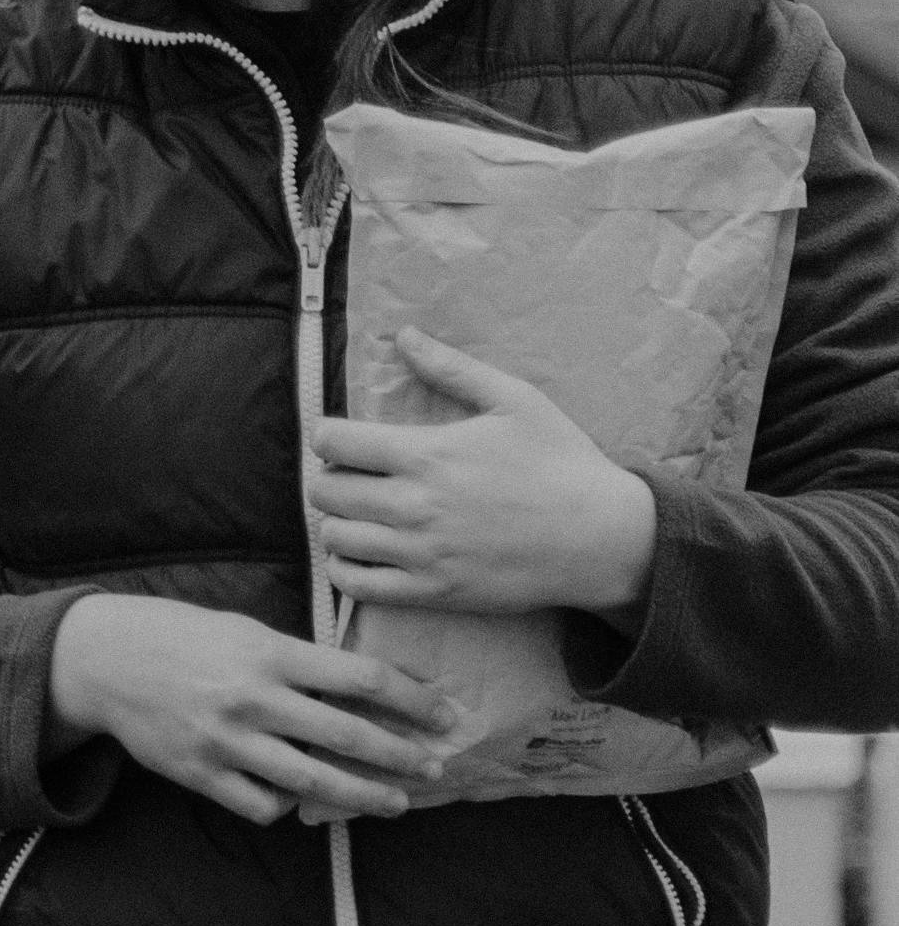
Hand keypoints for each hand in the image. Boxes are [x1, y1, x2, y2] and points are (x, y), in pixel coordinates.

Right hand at [49, 591, 455, 826]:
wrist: (104, 661)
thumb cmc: (181, 636)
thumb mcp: (244, 628)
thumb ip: (296, 658)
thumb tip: (357, 687)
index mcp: (269, 653)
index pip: (361, 678)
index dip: (412, 700)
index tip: (444, 715)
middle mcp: (252, 699)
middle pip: (347, 736)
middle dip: (401, 756)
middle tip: (435, 768)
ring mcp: (225, 741)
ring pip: (312, 780)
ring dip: (362, 796)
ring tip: (395, 803)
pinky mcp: (200, 774)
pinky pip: (260, 804)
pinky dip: (287, 805)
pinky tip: (302, 800)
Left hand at [309, 330, 657, 621]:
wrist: (600, 537)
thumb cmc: (561, 462)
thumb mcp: (515, 400)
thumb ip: (452, 367)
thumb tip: (404, 335)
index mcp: (427, 453)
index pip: (333, 442)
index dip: (328, 435)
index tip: (343, 439)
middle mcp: (413, 504)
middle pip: (325, 491)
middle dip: (330, 477)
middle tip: (354, 476)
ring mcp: (420, 552)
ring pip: (335, 536)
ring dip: (337, 521)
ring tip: (359, 513)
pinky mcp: (431, 591)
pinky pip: (357, 585)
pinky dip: (344, 568)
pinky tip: (359, 553)